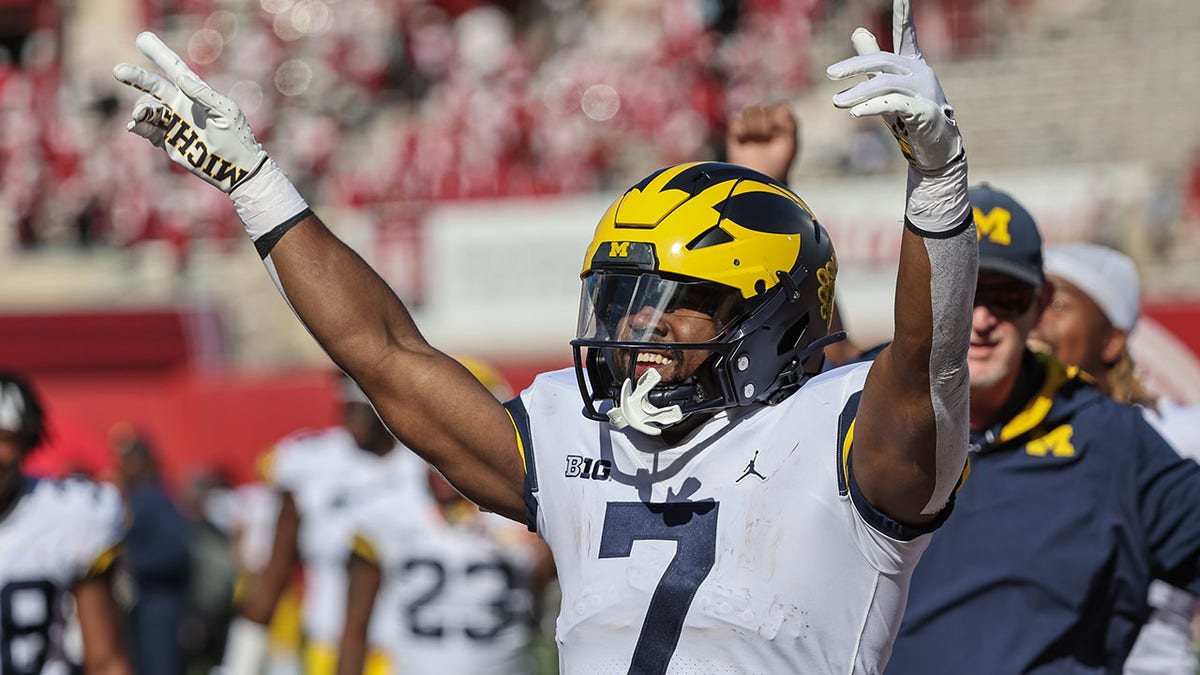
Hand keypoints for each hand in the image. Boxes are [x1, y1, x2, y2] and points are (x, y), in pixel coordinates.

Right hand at [113, 32, 266, 191]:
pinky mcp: (169, 141)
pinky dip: (139, 126)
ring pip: (148, 109)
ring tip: (140, 115)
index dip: (159, 54)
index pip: (175, 69)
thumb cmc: (237, 137)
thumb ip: (204, 95)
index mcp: (196, 94)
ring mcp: (174, 123)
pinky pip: (148, 130)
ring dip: (141, 109)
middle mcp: (182, 105)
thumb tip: (182, 77)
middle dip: (137, 77)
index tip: (143, 39)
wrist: (237, 169)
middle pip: (154, 86)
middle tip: (119, 71)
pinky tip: (134, 125)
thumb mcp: (225, 113)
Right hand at [725, 104, 799, 183]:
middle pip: (762, 108)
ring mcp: (751, 127)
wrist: (757, 181)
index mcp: (782, 124)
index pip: (779, 107)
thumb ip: (791, 123)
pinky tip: (743, 142)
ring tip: (753, 143)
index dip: (777, 121)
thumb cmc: (777, 166)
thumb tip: (783, 106)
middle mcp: (766, 123)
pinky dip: (739, 130)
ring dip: (751, 128)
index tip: (778, 135)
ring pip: (749, 111)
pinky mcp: (735, 133)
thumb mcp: (790, 144)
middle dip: (764, 126)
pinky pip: (735, 119)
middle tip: (765, 142)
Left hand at [826, 0, 962, 171]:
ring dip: (858, 94)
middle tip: (830, 73)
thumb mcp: (887, 84)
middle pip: (884, 61)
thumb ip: (872, 60)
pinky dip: (873, 107)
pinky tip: (856, 113)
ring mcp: (924, 92)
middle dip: (855, 66)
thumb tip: (858, 30)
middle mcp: (921, 73)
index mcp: (913, 64)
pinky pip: (895, 105)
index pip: (907, 35)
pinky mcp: (923, 112)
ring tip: (836, 102)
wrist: (934, 147)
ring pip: (886, 84)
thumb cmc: (909, 114)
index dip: (903, 16)